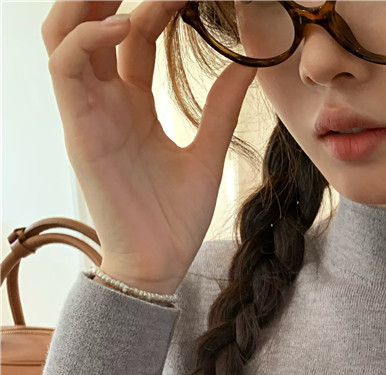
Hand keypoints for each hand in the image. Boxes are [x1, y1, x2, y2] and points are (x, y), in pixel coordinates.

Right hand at [41, 0, 257, 290]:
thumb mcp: (208, 154)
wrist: (157, 265)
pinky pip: (65, 67)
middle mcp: (106, 100)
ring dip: (88, 2)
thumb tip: (249, 65)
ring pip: (64, 33)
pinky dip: (88, 38)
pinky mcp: (78, 128)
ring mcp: (88, 111)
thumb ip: (222, 108)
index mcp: (133, 103)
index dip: (160, 5)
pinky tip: (126, 27)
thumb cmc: (175, 218)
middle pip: (94, 22)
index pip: (138, 35)